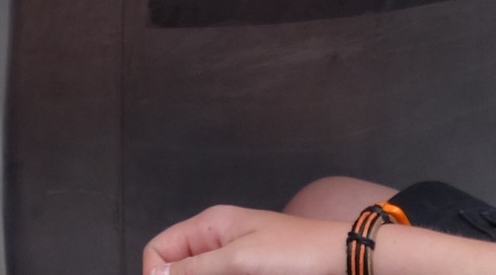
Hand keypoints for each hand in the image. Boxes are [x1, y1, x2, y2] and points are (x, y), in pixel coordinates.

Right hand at [143, 205, 347, 274]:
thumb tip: (157, 274)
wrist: (339, 260)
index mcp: (210, 225)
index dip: (156, 273)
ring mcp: (234, 259)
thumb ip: (196, 268)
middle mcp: (217, 240)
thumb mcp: (239, 259)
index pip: (160, 248)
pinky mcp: (248, 273)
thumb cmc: (294, 253)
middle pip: (178, 267)